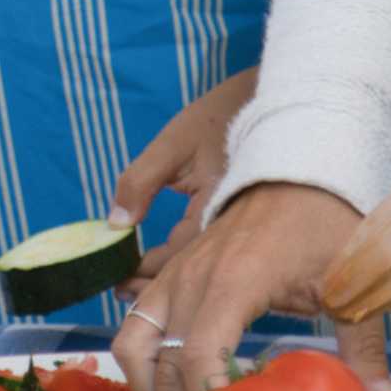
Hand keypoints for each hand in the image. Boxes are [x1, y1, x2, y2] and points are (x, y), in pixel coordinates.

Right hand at [109, 182, 389, 390]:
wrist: (299, 167)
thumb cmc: (331, 223)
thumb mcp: (354, 284)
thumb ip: (363, 345)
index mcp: (235, 281)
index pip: (196, 354)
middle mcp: (192, 277)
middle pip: (158, 359)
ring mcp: (174, 273)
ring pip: (130, 341)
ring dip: (145, 386)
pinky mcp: (169, 273)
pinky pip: (135, 323)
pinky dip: (142, 360)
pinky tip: (170, 387)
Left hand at [110, 66, 259, 280]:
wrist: (276, 100)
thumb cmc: (223, 117)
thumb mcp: (174, 144)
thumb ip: (140, 182)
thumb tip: (116, 223)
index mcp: (217, 211)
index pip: (176, 259)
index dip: (142, 273)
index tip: (114, 280)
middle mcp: (235, 228)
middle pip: (192, 272)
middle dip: (154, 284)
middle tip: (120, 290)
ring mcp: (242, 227)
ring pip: (203, 265)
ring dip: (170, 276)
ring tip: (135, 281)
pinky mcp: (244, 220)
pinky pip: (214, 250)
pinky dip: (188, 258)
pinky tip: (166, 261)